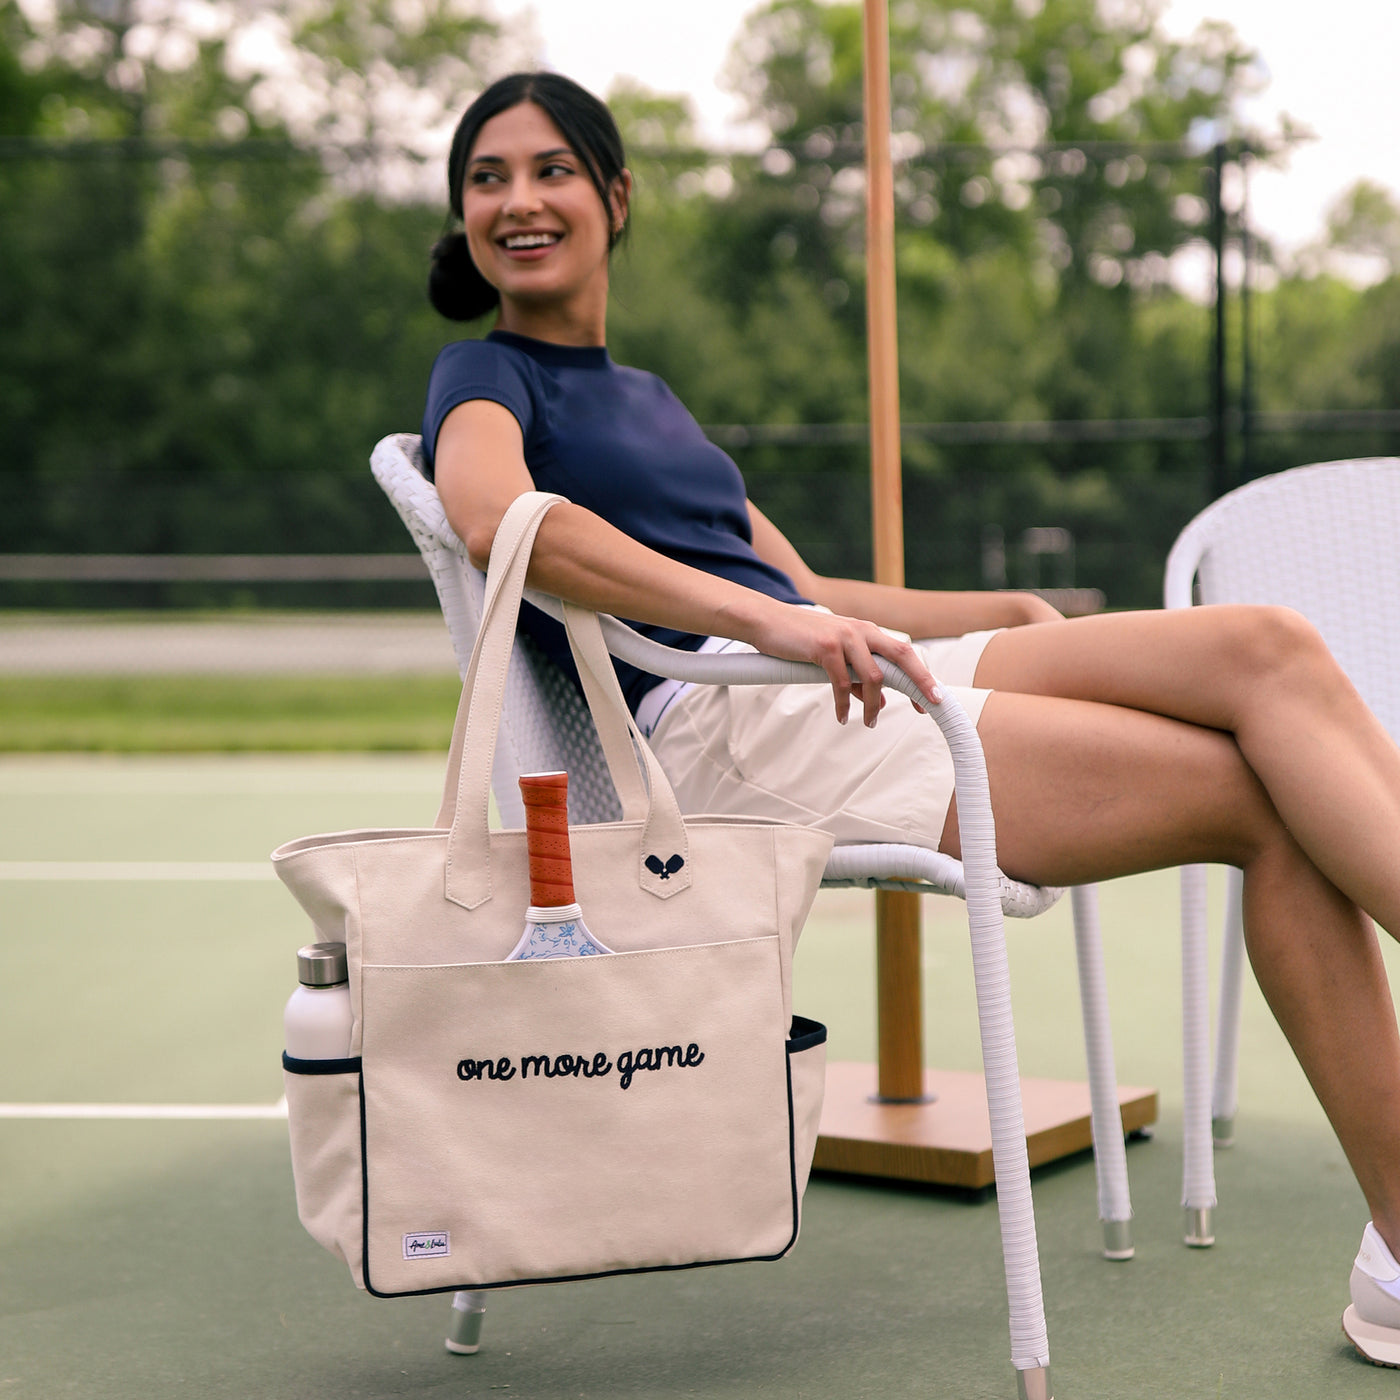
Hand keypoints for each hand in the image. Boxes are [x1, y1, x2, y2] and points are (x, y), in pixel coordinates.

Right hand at [748, 603, 943, 727]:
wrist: (766, 621)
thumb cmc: (799, 639)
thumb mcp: (833, 656)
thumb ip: (855, 675)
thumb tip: (877, 699)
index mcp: (867, 631)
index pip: (903, 652)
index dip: (922, 675)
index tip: (933, 699)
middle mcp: (861, 630)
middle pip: (902, 655)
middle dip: (920, 681)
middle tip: (930, 706)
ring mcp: (844, 637)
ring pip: (873, 677)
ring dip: (874, 705)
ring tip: (870, 723)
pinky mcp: (825, 647)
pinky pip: (842, 683)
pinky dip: (845, 705)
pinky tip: (843, 717)